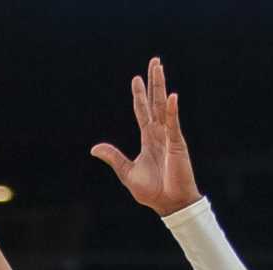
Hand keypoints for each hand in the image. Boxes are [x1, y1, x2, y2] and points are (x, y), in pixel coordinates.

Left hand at [91, 57, 201, 217]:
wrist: (169, 204)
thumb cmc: (152, 192)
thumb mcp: (127, 173)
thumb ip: (114, 157)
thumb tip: (94, 148)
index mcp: (148, 139)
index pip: (143, 112)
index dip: (139, 95)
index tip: (136, 79)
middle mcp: (159, 134)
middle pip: (155, 102)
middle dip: (154, 82)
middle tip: (154, 62)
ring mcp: (169, 137)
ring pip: (164, 106)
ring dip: (162, 87)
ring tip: (160, 67)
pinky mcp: (177, 144)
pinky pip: (174, 124)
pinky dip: (172, 111)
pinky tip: (171, 97)